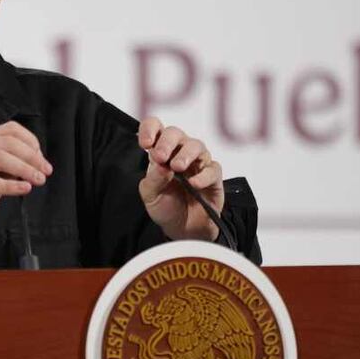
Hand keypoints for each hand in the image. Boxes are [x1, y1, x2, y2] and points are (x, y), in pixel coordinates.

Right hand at [0, 121, 51, 252]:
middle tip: (45, 171)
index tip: (41, 159)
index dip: (30, 141)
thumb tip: (33, 166)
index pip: (8, 129)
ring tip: (37, 180)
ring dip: (24, 169)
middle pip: (7, 142)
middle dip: (32, 156)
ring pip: (0, 158)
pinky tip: (23, 189)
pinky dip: (11, 185)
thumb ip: (5, 168)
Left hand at [137, 116, 223, 240]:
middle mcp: (180, 153)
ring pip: (196, 145)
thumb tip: (160, 164)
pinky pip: (213, 168)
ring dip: (186, 154)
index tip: (145, 143)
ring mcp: (198, 163)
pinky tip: (194, 184)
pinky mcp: (213, 177)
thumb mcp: (151, 196)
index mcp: (161, 152)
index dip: (150, 129)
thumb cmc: (166, 208)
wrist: (183, 230)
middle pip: (175, 133)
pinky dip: (203, 175)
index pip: (156, 128)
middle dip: (167, 142)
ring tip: (178, 168)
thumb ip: (153, 179)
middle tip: (161, 157)